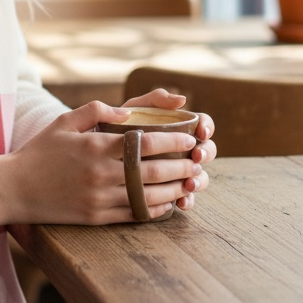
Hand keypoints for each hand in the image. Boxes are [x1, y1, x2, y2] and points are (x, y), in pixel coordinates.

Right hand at [0, 100, 203, 226]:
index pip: (145, 142)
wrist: (15, 188)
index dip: (173, 140)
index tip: (190, 138)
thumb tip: (127, 110)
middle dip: (182, 166)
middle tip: (200, 161)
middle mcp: (100, 173)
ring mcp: (99, 198)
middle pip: (152, 171)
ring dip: (175, 189)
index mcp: (95, 146)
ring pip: (148, 196)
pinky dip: (156, 209)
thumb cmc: (41, 151)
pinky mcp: (97, 218)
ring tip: (192, 183)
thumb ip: (97, 110)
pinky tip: (168, 203)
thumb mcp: (65, 121)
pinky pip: (134, 215)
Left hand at [122, 86, 216, 210]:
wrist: (95, 152)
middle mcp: (182, 149)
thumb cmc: (116, 126)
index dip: (207, 127)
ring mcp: (177, 170)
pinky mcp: (169, 189)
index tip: (201, 133)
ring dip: (199, 180)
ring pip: (200, 175)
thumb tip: (182, 100)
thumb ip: (154, 100)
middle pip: (207, 150)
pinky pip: (184, 197)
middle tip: (196, 158)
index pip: (203, 124)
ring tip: (189, 184)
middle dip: (205, 154)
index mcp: (178, 127)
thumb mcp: (133, 110)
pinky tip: (181, 203)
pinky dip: (187, 200)